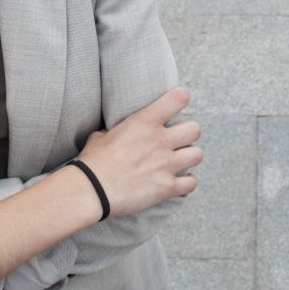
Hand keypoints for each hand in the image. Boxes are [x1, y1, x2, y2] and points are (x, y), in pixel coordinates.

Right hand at [76, 87, 201, 217]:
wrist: (91, 191)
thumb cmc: (92, 162)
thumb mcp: (102, 135)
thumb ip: (117, 130)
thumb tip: (116, 132)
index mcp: (145, 122)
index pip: (179, 98)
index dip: (180, 100)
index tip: (177, 104)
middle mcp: (161, 140)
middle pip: (195, 129)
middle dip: (188, 134)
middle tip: (177, 141)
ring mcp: (166, 164)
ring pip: (197, 154)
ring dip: (189, 157)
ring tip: (179, 161)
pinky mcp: (167, 187)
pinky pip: (191, 183)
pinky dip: (187, 183)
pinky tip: (178, 182)